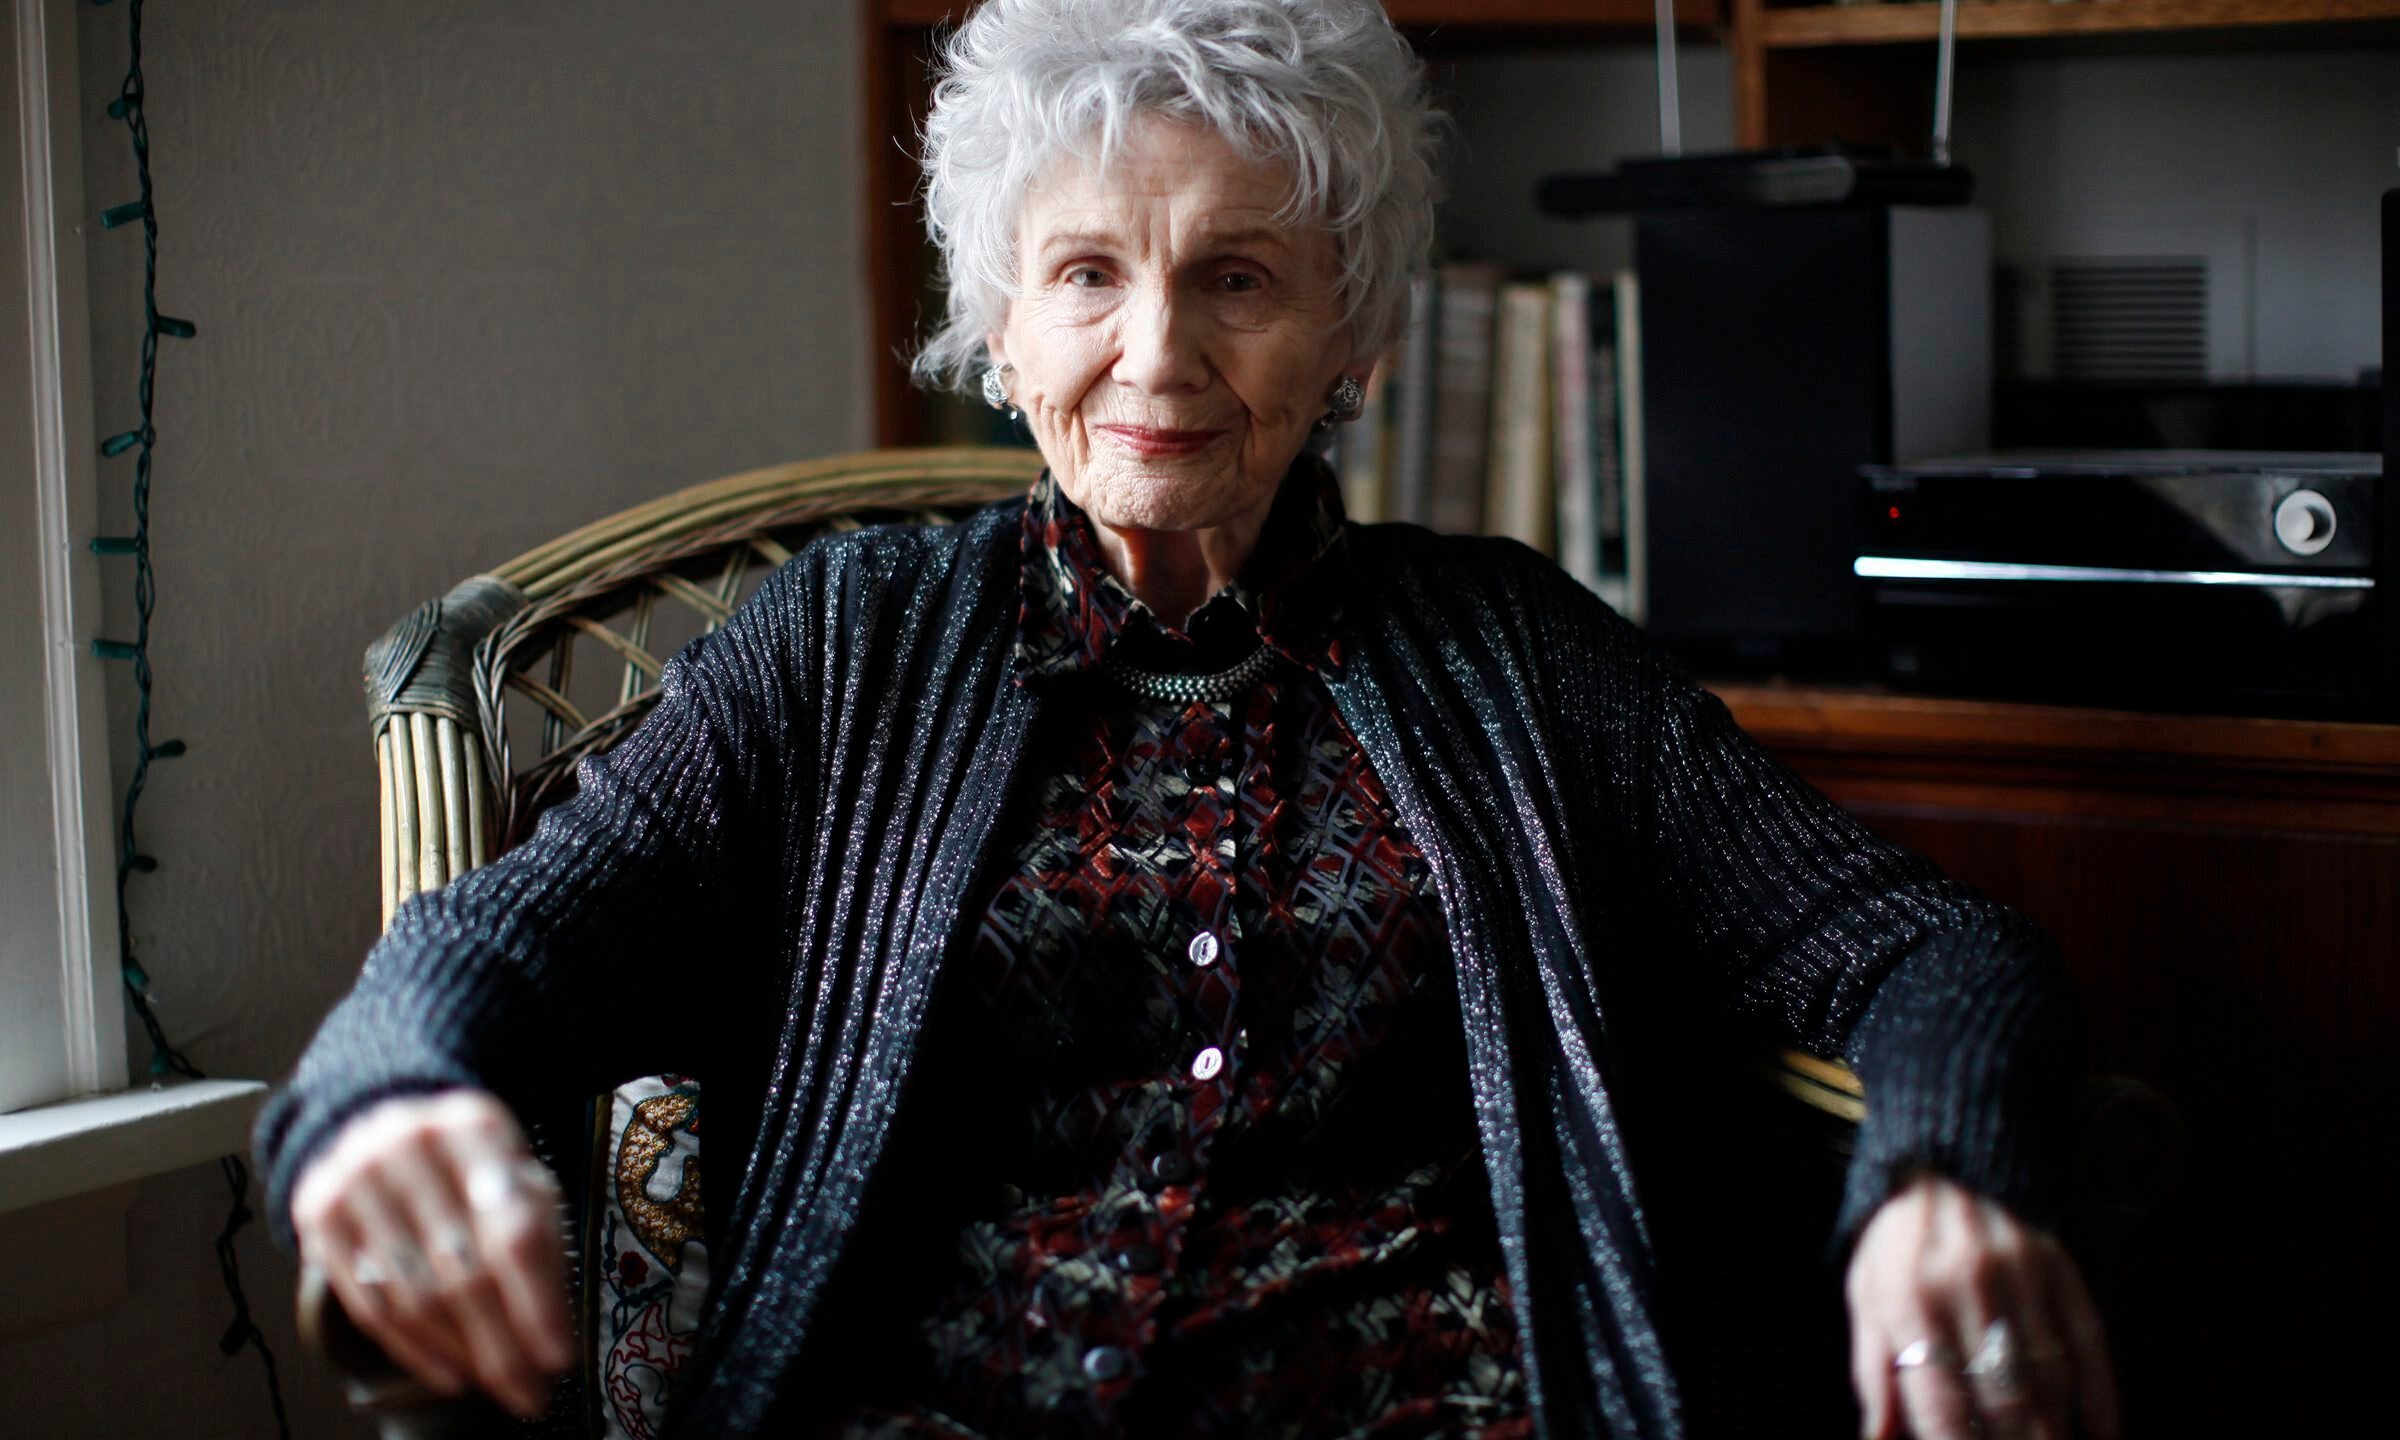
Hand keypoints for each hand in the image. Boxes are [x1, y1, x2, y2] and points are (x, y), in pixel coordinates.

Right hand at [290, 1089, 574, 1417]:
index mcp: (475, 1126)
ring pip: (414, 1294)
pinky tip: (450, 1373)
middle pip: (462, 1271)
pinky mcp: (318, 1212)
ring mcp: (356, 1175)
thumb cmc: (471, 1167)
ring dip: (462, 1353)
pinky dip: (414, 1349)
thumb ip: (539, 1235)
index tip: (559, 1359)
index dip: (537, 1302)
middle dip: (502, 1345)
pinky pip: (369, 1303)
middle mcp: (410, 1142)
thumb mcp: (517, 1177)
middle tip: (530, 1394)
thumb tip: (554, 1327)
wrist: (384, 1129)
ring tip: (497, 1384)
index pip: (513, 1231)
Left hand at [1845, 1172, 2118, 1439]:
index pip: (1941, 1402)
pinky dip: (2102, 1394)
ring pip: (2051, 1378)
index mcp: (1909, 1302)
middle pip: (2004, 1399)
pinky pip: (2090, 1340)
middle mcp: (1968, 1289)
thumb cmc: (1893, 1246)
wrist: (1936, 1160)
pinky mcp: (2060, 1264)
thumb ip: (1876, 1376)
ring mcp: (2021, 1275)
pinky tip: (2102, 1431)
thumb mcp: (1866, 1301)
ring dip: (2057, 1431)